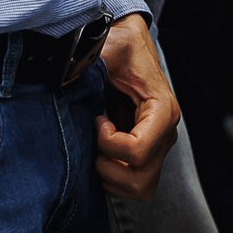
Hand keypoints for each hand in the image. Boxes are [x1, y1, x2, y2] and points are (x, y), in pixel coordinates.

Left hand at [94, 13, 177, 198]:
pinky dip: (116, 181)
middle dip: (108, 166)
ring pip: (142, 189)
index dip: (109, 143)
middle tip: (95, 141)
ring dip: (113, 178)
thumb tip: (67, 75)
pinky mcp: (149, 154)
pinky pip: (138, 186)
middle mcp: (166, 133)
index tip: (98, 119)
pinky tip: (103, 156)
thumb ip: (92, 57)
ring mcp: (159, 146)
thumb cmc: (120, 45)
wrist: (128, 44)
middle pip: (140, 178)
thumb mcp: (109, 46)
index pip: (138, 151)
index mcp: (162, 110)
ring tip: (98, 151)